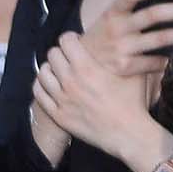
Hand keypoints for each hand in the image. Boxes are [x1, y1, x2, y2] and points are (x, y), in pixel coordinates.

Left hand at [32, 31, 166, 168]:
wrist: (127, 133)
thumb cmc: (133, 102)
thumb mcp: (133, 71)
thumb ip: (125, 54)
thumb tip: (128, 39)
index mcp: (87, 67)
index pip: (65, 40)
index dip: (71, 38)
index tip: (76, 42)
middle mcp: (70, 81)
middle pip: (52, 54)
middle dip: (61, 52)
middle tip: (68, 57)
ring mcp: (62, 99)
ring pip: (42, 73)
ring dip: (50, 68)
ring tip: (58, 70)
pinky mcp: (58, 115)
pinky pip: (39, 94)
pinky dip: (42, 86)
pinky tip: (50, 85)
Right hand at [82, 0, 172, 80]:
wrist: (82, 64)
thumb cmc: (105, 36)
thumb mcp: (112, 18)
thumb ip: (133, 8)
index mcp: (112, 12)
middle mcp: (116, 29)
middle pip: (152, 15)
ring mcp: (120, 49)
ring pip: (157, 39)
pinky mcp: (124, 67)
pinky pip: (152, 62)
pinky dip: (168, 58)